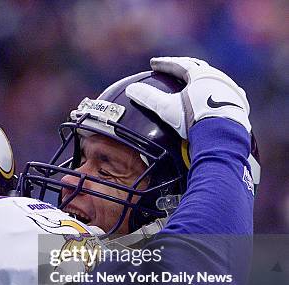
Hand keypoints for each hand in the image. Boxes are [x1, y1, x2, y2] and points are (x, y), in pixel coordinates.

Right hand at [125, 57, 250, 138]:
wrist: (223, 135)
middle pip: (198, 68)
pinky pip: (225, 94)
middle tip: (173, 68)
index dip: (164, 63)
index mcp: (200, 75)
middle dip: (184, 67)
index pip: (179, 64)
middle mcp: (218, 78)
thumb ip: (148, 98)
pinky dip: (215, 94)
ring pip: (214, 79)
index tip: (153, 64)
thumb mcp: (167, 108)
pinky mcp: (239, 104)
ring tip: (193, 83)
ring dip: (201, 80)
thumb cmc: (194, 119)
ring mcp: (230, 90)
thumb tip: (130, 89)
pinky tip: (213, 99)